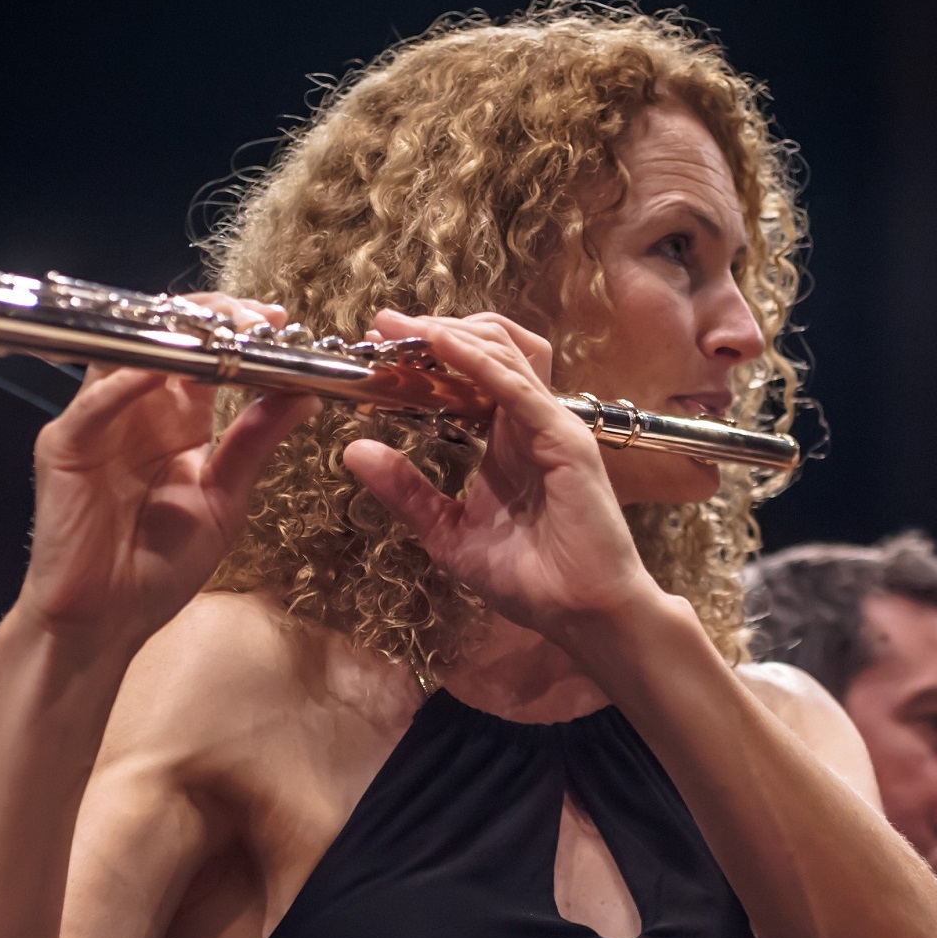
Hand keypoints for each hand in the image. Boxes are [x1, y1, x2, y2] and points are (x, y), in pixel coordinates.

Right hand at [18, 294, 314, 639]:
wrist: (106, 622)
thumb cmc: (159, 567)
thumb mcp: (223, 502)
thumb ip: (253, 446)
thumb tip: (304, 396)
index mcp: (174, 421)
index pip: (203, 355)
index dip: (237, 332)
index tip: (279, 321)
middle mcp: (135, 410)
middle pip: (164, 339)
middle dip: (211, 321)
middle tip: (256, 320)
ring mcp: (96, 423)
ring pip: (125, 355)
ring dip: (170, 338)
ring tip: (216, 332)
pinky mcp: (64, 448)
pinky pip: (93, 405)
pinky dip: (124, 384)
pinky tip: (157, 373)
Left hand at [342, 311, 660, 641]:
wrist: (582, 614)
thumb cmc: (530, 580)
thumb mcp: (446, 532)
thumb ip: (405, 489)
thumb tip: (353, 451)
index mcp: (504, 441)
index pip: (466, 379)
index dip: (425, 358)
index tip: (377, 346)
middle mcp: (528, 424)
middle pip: (488, 349)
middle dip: (436, 329)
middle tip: (384, 323)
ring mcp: (550, 425)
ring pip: (506, 352)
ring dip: (456, 332)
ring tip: (408, 325)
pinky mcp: (564, 438)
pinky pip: (516, 385)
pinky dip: (478, 360)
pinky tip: (442, 345)